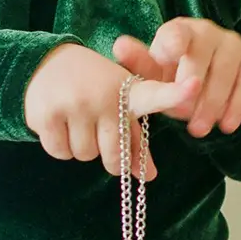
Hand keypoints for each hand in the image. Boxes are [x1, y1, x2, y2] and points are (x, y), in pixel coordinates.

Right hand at [24, 43, 196, 178]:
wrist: (46, 63)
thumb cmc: (92, 88)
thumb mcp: (118, 104)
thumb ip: (135, 140)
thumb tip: (149, 176)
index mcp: (127, 92)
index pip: (154, 95)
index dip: (175, 94)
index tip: (194, 86)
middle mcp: (103, 96)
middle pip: (113, 156)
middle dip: (107, 155)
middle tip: (97, 131)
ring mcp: (75, 105)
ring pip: (85, 155)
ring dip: (81, 147)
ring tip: (76, 120)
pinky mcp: (48, 115)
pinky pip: (61, 152)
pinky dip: (60, 147)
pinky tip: (58, 123)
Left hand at [113, 18, 240, 138]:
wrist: (206, 84)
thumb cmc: (172, 78)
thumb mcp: (152, 76)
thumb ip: (138, 65)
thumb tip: (120, 46)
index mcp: (179, 30)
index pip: (177, 33)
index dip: (175, 44)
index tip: (174, 56)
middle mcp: (208, 31)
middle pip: (202, 58)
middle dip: (191, 91)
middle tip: (180, 117)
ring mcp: (233, 44)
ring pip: (226, 73)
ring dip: (212, 104)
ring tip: (198, 130)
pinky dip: (236, 107)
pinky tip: (226, 125)